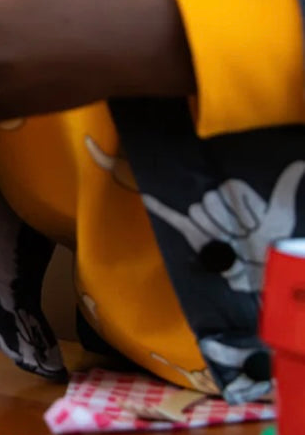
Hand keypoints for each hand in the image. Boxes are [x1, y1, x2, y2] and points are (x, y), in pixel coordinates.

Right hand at [142, 161, 304, 293]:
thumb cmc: (271, 239)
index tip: (255, 222)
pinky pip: (172, 216)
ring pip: (196, 211)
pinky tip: (146, 197)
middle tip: (241, 235)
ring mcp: (203, 216)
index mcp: (234, 192)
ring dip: (211, 230)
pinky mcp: (191, 230)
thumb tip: (302, 164)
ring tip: (228, 243)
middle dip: (225, 220)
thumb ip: (285, 187)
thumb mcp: (281, 212)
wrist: (260, 270)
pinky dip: (159, 207)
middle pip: (209, 199)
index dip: (242, 207)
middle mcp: (216, 200)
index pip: (227, 188)